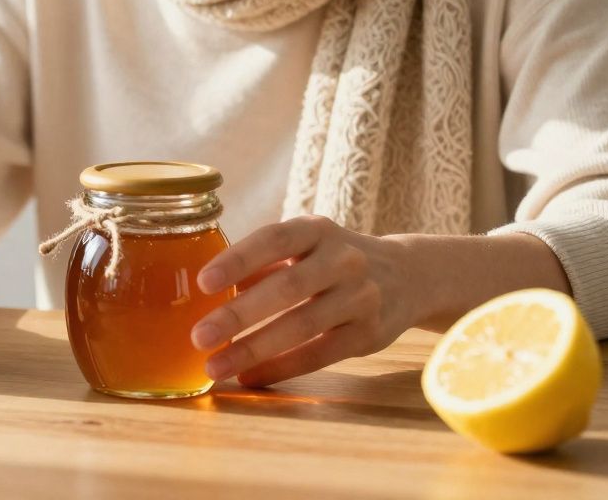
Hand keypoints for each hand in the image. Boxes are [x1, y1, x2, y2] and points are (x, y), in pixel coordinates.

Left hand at [191, 215, 420, 387]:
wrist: (409, 275)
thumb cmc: (332, 261)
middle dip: (239, 314)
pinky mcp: (370, 333)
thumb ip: (260, 265)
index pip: (274, 240)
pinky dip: (282, 367)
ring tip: (215, 366)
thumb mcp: (304, 248)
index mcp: (317, 230)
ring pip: (302, 326)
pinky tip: (250, 376)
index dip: (238, 260)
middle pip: (286, 288)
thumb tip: (203, 294)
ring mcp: (361, 297)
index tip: (202, 282)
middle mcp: (342, 259)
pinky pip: (320, 354)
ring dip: (254, 349)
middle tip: (198, 336)